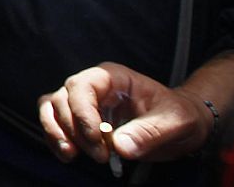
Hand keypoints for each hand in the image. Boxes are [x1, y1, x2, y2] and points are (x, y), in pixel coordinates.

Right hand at [38, 62, 213, 164]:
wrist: (182, 125)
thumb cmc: (179, 115)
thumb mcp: (175, 122)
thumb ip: (149, 132)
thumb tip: (120, 146)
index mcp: (112, 77)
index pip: (82, 86)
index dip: (83, 112)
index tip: (97, 140)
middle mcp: (93, 86)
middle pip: (63, 99)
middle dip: (75, 129)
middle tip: (99, 156)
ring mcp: (84, 102)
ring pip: (51, 108)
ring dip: (56, 131)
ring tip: (71, 154)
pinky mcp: (81, 120)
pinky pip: (55, 122)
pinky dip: (55, 138)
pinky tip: (67, 155)